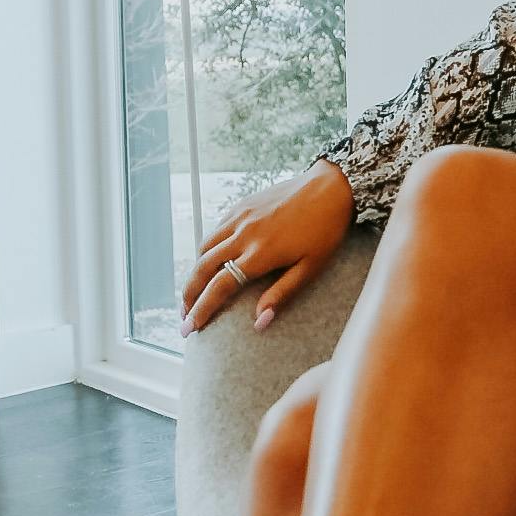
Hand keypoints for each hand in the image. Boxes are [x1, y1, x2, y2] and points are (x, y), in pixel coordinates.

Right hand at [180, 160, 355, 337]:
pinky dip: (207, 248)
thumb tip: (259, 323)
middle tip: (184, 315)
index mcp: (260, 253)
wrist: (331, 186)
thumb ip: (282, 294)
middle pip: (203, 267)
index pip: (220, 286)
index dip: (201, 309)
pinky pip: (216, 229)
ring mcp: (240, 216)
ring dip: (194, 272)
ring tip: (194, 292)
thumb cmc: (326, 231)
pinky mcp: (242, 205)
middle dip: (188, 294)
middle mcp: (244, 234)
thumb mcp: (311, 268)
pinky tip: (211, 260)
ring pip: (204, 247)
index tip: (188, 328)